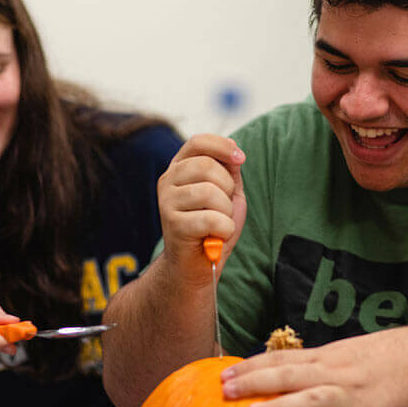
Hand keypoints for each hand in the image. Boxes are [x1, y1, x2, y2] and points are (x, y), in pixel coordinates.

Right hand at [156, 134, 245, 284]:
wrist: (199, 265)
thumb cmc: (214, 226)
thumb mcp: (227, 193)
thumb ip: (229, 170)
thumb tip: (234, 149)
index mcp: (180, 168)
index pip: (198, 142)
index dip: (222, 146)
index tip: (240, 159)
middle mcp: (168, 180)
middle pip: (207, 166)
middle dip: (227, 188)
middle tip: (224, 207)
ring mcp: (167, 202)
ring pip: (210, 192)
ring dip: (226, 211)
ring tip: (219, 223)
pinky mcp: (173, 225)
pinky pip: (212, 218)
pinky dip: (224, 229)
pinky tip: (216, 236)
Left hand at [219, 327, 407, 406]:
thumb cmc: (385, 358)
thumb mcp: (347, 355)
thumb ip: (320, 366)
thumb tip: (288, 378)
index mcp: (326, 358)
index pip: (282, 358)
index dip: (252, 364)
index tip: (223, 372)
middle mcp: (334, 372)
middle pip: (288, 373)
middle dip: (254, 380)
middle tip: (224, 389)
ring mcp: (352, 394)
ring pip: (311, 399)